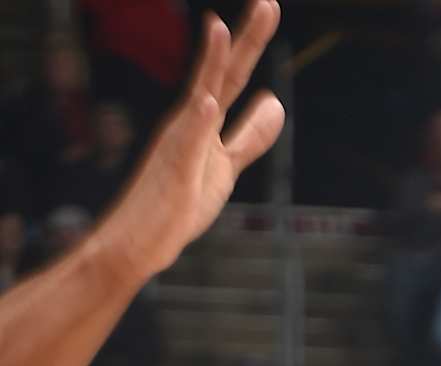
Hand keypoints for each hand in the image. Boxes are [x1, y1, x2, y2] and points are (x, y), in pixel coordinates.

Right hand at [109, 4, 286, 283]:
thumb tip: (276, 104)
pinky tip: (207, 103)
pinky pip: (185, 147)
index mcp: (204, 122)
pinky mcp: (173, 175)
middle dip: (246, 41)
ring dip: (210, 65)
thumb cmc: (178, 203)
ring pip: (199, 99)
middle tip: (268, 4)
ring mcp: (179, 147)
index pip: (233, 77)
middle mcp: (190, 125)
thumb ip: (249, 136)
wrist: (139, 242)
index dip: (251, 44)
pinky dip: (196, 124)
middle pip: (224, 77)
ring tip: (220, 28)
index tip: (269, 6)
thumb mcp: (226, 164)